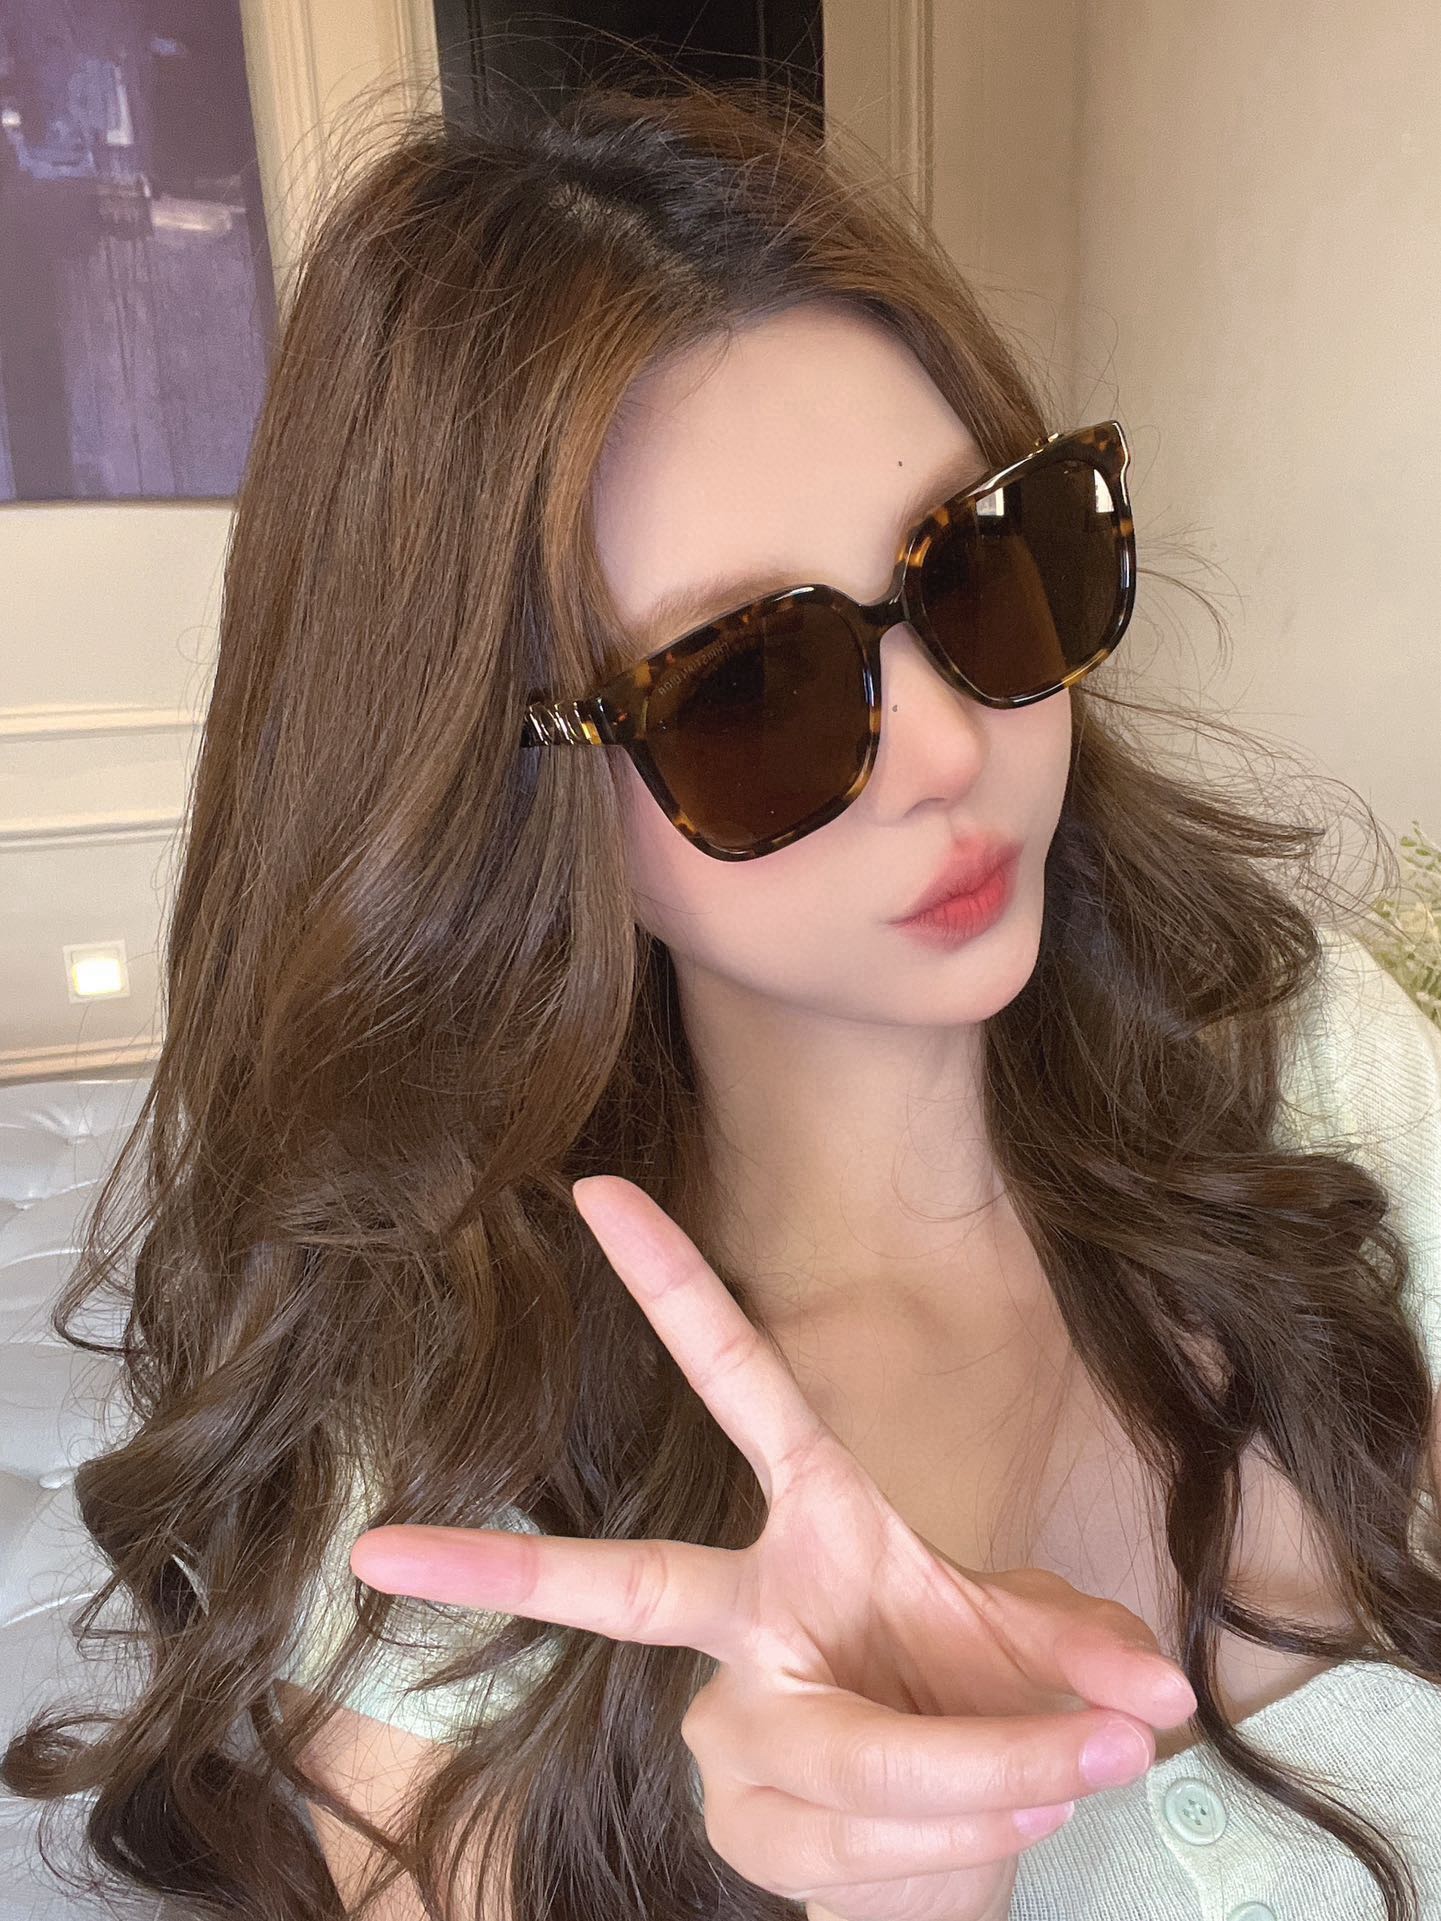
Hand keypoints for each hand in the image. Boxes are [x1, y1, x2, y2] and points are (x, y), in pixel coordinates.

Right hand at [350, 1175, 1196, 1920]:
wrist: (945, 1839)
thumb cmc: (974, 1699)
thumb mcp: (1046, 1654)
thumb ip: (1092, 1654)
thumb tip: (1157, 1697)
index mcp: (814, 1525)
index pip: (739, 1389)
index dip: (674, 1288)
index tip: (593, 1190)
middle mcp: (745, 1616)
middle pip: (630, 1588)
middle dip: (506, 1564)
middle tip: (379, 1553)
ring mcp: (726, 1727)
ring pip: (854, 1757)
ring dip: (992, 1777)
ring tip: (1064, 1774)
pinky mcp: (737, 1826)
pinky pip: (868, 1843)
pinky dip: (967, 1842)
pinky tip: (980, 1835)